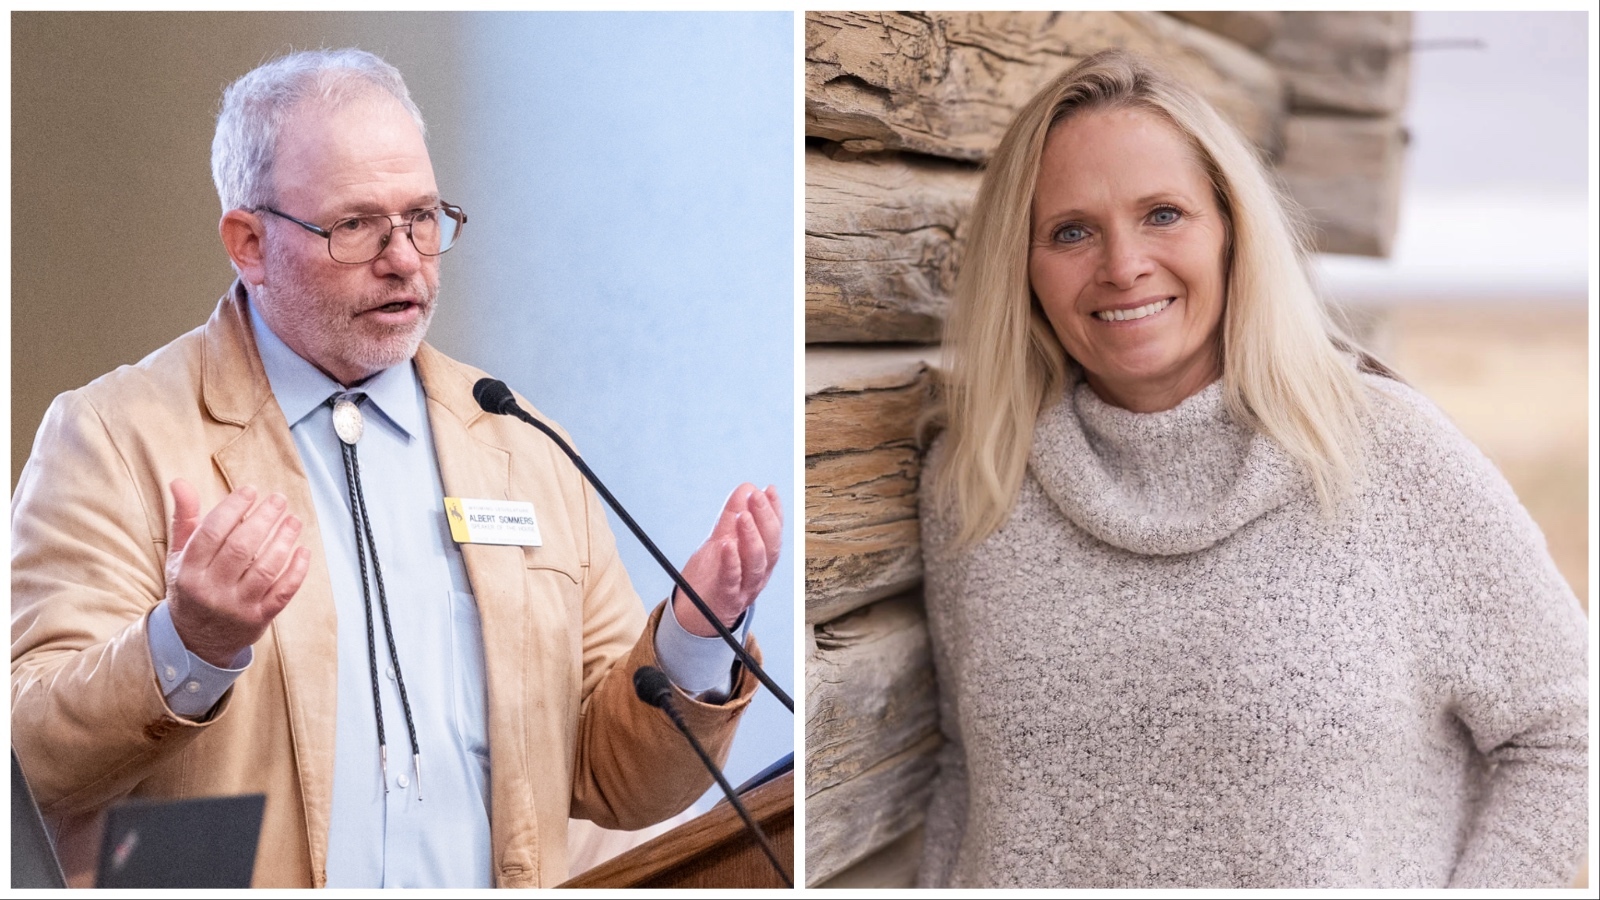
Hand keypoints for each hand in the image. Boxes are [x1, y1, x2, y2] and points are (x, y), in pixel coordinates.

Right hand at [164, 479, 311, 667]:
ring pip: (265, 569)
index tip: (251, 491)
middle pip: (241, 548)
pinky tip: (303, 550)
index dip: (233, 508)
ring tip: (293, 520)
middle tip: (279, 499)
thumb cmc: (191, 588)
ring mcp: (237, 606)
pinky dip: (296, 571)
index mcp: (189, 571)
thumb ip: (185, 520)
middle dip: (264, 519)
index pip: (212, 533)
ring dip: (283, 540)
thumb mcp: (180, 557)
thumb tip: (180, 482)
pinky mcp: (259, 619)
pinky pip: (283, 592)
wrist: (196, 641)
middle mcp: (212, 590)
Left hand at [672, 484, 781, 637]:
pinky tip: (726, 545)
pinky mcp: (727, 598)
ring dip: (752, 537)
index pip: (774, 532)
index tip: (769, 489)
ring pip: (757, 563)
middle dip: (765, 518)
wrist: (695, 614)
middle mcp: (759, 574)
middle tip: (756, 496)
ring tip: (742, 516)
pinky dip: (731, 562)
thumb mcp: (723, 541)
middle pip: (770, 546)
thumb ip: (732, 516)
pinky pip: (732, 580)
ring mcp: (745, 588)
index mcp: (762, 559)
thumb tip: (747, 487)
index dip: (775, 510)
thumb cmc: (712, 576)